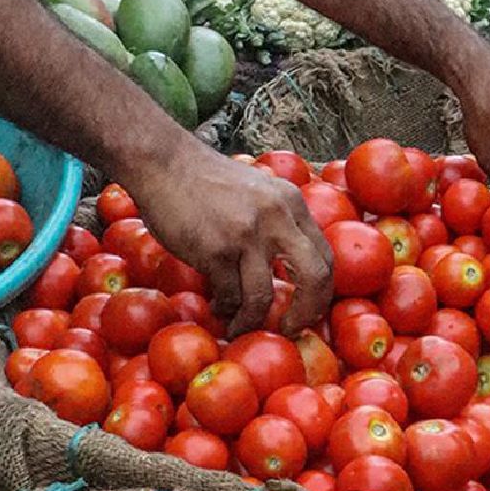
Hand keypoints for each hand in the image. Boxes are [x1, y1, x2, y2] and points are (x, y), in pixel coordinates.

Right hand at [118, 144, 332, 337]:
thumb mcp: (257, 189)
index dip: (321, 292)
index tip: (306, 309)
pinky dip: (225, 309)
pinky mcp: (216, 250)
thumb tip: (286, 266)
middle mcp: (277, 218)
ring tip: (238, 327)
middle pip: (314, 278)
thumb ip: (277, 219)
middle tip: (289, 329)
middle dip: (306, 313)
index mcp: (292, 203)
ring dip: (251, 321)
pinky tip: (218, 307)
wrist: (164, 162)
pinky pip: (229, 295)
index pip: (325, 256)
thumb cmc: (205, 180)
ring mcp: (247, 235)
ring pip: (263, 298)